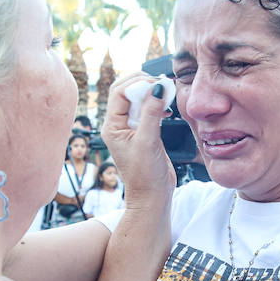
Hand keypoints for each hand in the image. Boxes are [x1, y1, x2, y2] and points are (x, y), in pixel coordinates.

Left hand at [100, 72, 175, 204]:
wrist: (152, 197)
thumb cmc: (145, 176)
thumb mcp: (148, 141)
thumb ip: (151, 113)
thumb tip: (157, 88)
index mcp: (112, 126)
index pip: (119, 92)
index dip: (138, 83)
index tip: (157, 84)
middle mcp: (118, 125)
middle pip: (126, 91)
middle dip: (143, 83)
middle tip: (162, 84)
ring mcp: (130, 128)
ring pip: (137, 99)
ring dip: (151, 93)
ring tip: (167, 93)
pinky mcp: (143, 132)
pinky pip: (147, 110)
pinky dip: (156, 104)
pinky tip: (167, 109)